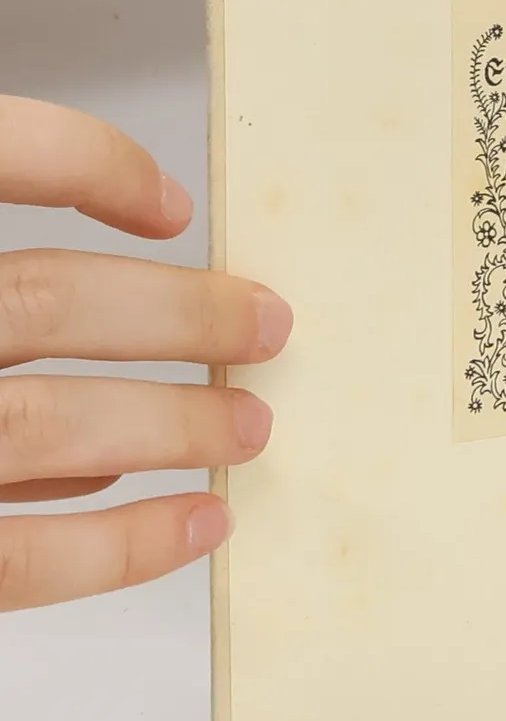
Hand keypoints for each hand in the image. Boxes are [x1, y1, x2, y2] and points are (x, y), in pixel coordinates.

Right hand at [0, 97, 289, 612]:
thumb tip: (87, 305)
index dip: (85, 162)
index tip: (169, 201)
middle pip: (40, 302)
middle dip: (175, 315)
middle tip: (266, 326)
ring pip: (45, 428)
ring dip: (169, 424)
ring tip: (249, 424)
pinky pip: (10, 558)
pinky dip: (120, 545)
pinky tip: (197, 523)